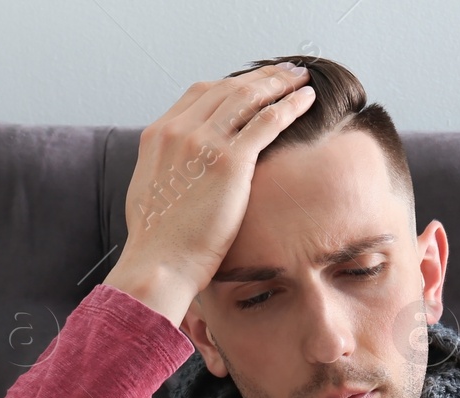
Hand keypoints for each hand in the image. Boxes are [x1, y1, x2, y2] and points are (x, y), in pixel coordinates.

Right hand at [104, 62, 317, 322]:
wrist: (159, 264)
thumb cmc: (159, 243)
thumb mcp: (152, 192)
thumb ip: (169, 169)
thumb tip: (183, 171)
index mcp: (158, 136)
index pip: (200, 93)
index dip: (231, 86)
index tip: (252, 86)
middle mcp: (179, 130)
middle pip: (227, 88)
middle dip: (260, 77)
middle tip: (285, 72)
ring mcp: (203, 142)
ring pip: (248, 96)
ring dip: (278, 82)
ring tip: (300, 78)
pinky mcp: (229, 161)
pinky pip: (267, 120)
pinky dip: (289, 105)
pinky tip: (306, 99)